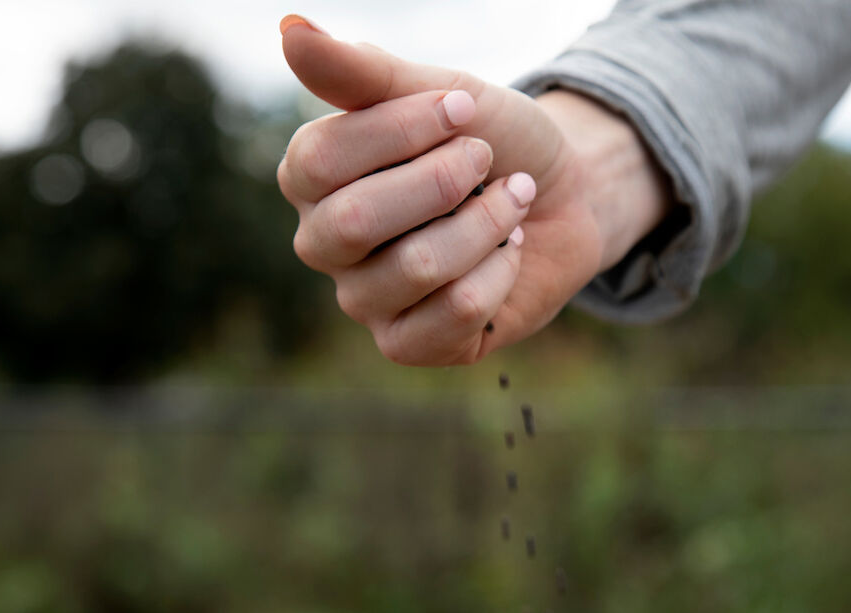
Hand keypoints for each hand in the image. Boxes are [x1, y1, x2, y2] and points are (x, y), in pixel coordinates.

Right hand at [278, 15, 669, 364]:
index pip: (319, 158)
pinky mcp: (410, 343)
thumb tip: (288, 31)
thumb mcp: (439, 92)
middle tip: (485, 158)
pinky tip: (508, 254)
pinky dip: (501, 272)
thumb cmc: (491, 141)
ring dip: (487, 223)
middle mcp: (325, 244)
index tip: (464, 108)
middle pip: (354, 221)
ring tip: (511, 201)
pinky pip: (455, 313)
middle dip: (443, 181)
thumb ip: (365, 73)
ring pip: (419, 268)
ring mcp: (365, 299)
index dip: (399, 131)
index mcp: (313, 178)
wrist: (562, 196)